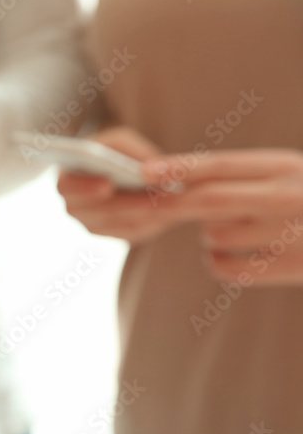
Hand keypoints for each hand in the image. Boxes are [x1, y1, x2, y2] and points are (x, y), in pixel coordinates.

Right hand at [57, 126, 188, 243]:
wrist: (121, 169)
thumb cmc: (116, 150)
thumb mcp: (121, 141)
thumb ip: (130, 152)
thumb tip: (145, 171)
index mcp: (67, 180)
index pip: (67, 188)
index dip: (84, 189)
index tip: (107, 185)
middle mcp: (74, 207)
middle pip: (96, 213)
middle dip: (126, 205)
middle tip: (150, 199)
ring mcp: (92, 224)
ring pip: (118, 225)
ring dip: (145, 215)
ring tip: (169, 204)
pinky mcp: (114, 233)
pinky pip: (132, 233)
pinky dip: (152, 223)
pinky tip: (171, 213)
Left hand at [146, 149, 302, 284]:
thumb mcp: (288, 173)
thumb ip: (242, 176)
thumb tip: (176, 182)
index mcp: (287, 167)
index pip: (222, 165)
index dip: (179, 168)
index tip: (145, 172)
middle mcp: (289, 197)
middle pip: (211, 200)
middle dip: (173, 202)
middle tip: (152, 203)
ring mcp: (290, 235)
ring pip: (214, 235)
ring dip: (206, 233)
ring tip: (229, 228)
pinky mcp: (290, 268)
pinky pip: (226, 267)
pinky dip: (215, 260)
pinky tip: (227, 253)